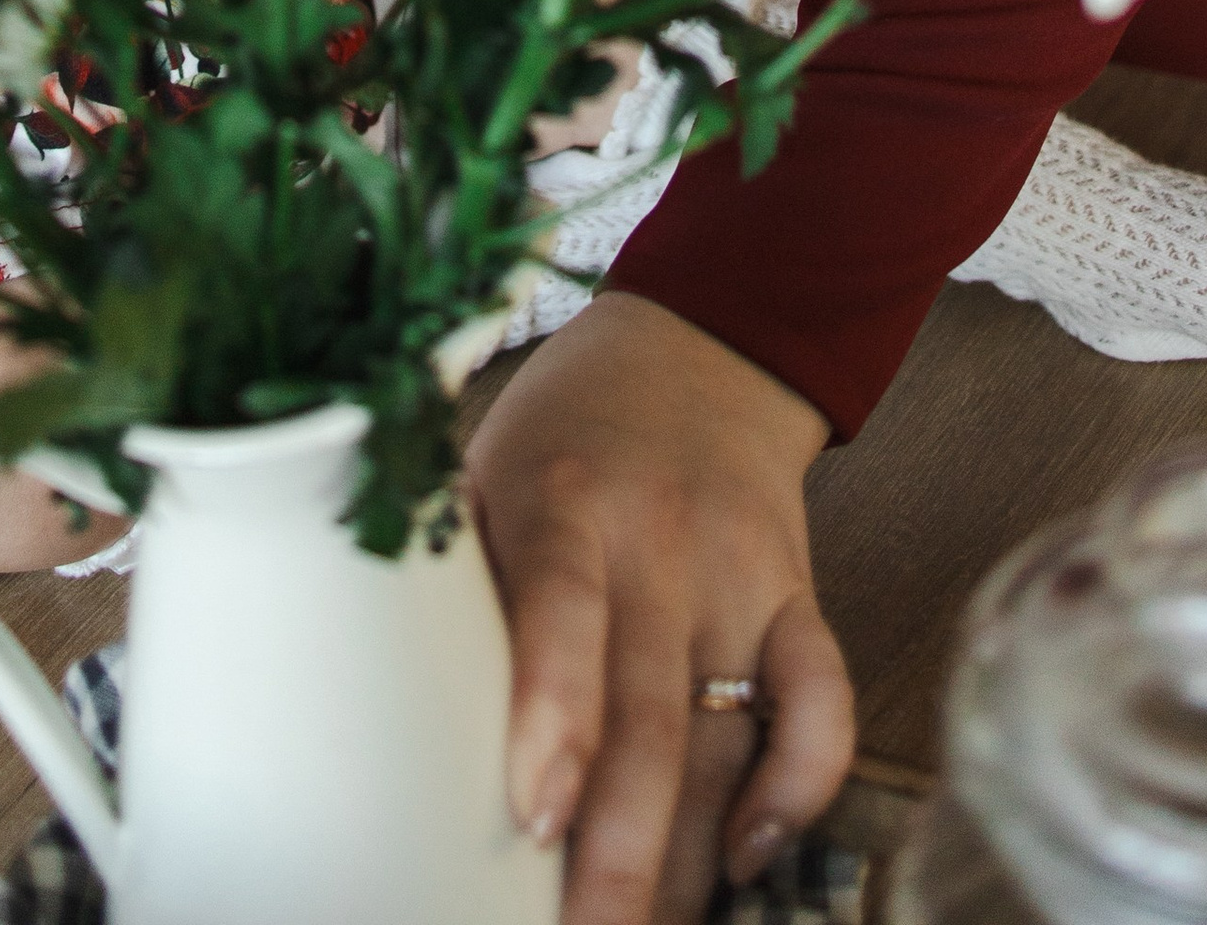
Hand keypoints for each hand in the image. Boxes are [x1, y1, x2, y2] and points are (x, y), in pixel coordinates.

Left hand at [468, 290, 852, 924]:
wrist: (698, 346)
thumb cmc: (563, 435)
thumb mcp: (481, 470)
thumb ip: (457, 584)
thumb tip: (386, 730)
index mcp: (564, 497)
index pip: (563, 605)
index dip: (553, 711)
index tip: (533, 812)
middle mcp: (661, 538)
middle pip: (649, 715)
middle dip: (617, 855)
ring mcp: (740, 573)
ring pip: (726, 737)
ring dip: (686, 860)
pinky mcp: (799, 598)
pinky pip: (820, 702)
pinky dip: (798, 787)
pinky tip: (747, 857)